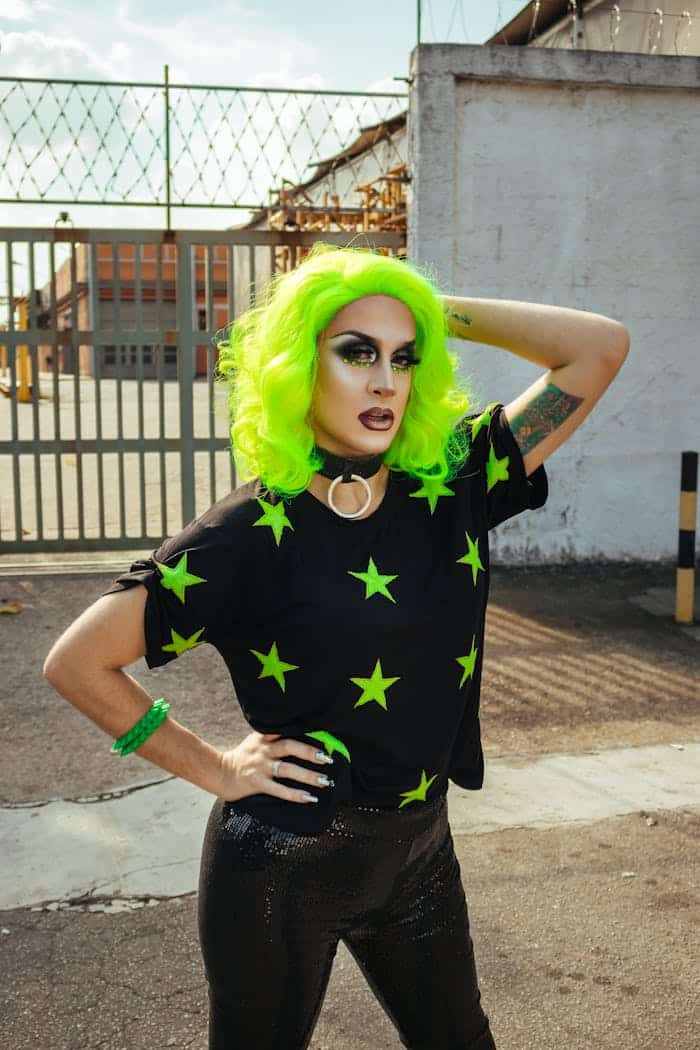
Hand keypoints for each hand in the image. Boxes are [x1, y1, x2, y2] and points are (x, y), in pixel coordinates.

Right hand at [218, 731, 334, 803]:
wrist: (220, 772)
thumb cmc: (244, 757)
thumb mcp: (256, 741)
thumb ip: (274, 737)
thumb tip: (301, 736)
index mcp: (264, 736)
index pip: (285, 729)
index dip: (303, 729)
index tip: (322, 732)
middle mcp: (263, 749)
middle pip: (289, 746)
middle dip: (310, 752)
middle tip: (327, 759)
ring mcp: (260, 766)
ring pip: (287, 769)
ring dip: (308, 776)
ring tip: (324, 781)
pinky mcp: (257, 783)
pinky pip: (279, 789)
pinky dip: (294, 794)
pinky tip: (308, 797)